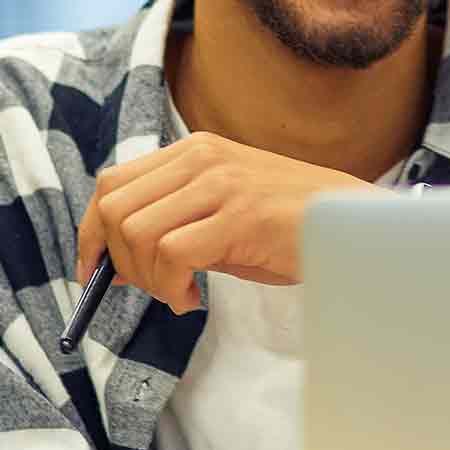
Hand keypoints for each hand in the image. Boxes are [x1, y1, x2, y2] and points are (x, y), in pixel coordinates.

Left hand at [75, 132, 369, 313]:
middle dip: (116, 261)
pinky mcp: (240, 215)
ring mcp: (222, 184)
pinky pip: (170, 255)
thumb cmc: (294, 229)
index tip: (94, 271)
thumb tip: (115, 263)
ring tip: (179, 293)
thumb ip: (175, 222)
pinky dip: (170, 288)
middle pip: (113, 209)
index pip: (112, 183)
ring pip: (135, 233)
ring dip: (147, 279)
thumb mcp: (225, 212)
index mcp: (196, 151)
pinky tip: (194, 298)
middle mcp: (202, 158)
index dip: (91, 232)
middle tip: (152, 288)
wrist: (358, 230)